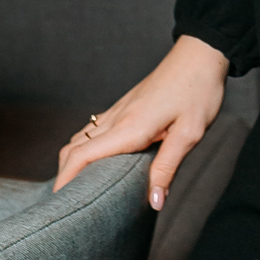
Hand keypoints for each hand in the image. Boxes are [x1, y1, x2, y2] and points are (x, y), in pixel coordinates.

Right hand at [52, 35, 228, 209]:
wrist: (201, 53)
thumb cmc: (199, 90)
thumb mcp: (190, 133)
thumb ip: (167, 168)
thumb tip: (154, 203)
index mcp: (129, 127)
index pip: (81, 156)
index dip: (64, 182)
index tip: (58, 206)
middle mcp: (117, 118)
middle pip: (72, 149)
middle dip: (63, 177)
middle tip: (67, 206)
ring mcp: (119, 109)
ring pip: (81, 138)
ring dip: (72, 162)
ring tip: (79, 189)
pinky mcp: (125, 105)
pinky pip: (94, 129)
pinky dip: (85, 148)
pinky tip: (97, 162)